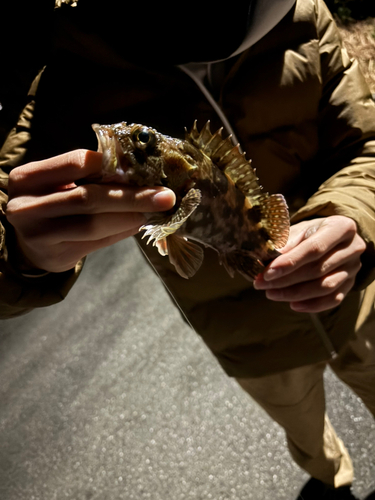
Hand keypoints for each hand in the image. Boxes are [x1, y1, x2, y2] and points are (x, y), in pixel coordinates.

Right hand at [6, 150, 174, 272]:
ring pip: (93, 225)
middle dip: (132, 196)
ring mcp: (39, 235)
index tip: (142, 167)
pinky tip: (137, 224)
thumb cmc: (50, 202)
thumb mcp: (56, 183)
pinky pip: (96, 243)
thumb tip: (139, 174)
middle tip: (166, 197)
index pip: (75, 162)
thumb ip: (88, 177)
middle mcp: (27, 207)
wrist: (26, 242)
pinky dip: (121, 232)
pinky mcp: (55, 256)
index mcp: (28, 178)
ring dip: (129, 217)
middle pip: (88, 198)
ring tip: (153, 212)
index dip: (112, 163)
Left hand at [253, 216, 365, 312]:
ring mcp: (353, 268)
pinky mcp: (351, 284)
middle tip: (261, 284)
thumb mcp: (300, 229)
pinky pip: (333, 299)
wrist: (332, 238)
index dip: (290, 262)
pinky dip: (312, 305)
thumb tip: (269, 258)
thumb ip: (287, 241)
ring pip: (325, 287)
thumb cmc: (311, 232)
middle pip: (317, 269)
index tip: (267, 272)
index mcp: (341, 227)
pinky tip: (292, 304)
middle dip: (285, 279)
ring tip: (271, 293)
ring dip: (294, 293)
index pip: (314, 248)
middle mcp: (353, 248)